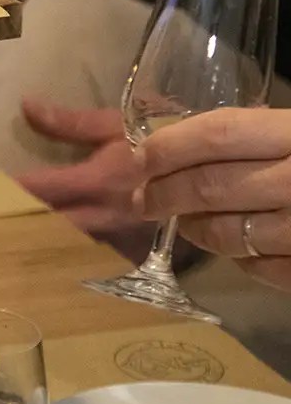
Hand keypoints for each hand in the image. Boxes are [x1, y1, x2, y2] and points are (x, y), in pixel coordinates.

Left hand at [16, 101, 150, 258]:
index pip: (47, 189)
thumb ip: (69, 121)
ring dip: (38, 237)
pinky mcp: (129, 239)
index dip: (14, 190)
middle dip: (19, 223)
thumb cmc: (162, 133)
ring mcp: (119, 230)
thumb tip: (25, 105)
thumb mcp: (116, 121)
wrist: (213, 162)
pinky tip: (41, 245)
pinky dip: (63, 245)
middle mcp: (107, 211)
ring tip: (2, 234)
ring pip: (70, 241)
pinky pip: (90, 247)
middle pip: (53, 224)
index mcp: (101, 179)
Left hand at [140, 108, 290, 291]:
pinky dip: (242, 260)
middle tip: (142, 199)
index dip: (169, 147)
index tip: (139, 158)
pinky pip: (264, 270)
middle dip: (165, 194)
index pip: (217, 133)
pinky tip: (237, 249)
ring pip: (231, 234)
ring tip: (183, 222)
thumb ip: (262, 136)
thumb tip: (179, 143)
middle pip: (211, 186)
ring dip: (197, 229)